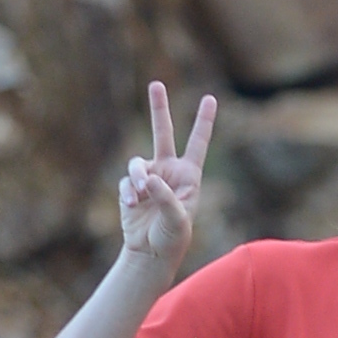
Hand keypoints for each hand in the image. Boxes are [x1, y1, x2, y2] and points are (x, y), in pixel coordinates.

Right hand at [118, 82, 215, 266]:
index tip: (210, 98)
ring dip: (137, 176)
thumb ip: (165, 196)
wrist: (151, 253)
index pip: (198, 143)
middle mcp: (169, 171)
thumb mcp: (177, 218)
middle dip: (159, 108)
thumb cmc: (173, 237)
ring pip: (137, 163)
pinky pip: (126, 182)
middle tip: (156, 84)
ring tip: (141, 192)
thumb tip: (148, 178)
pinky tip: (133, 204)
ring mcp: (149, 178)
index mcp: (189, 175)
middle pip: (163, 133)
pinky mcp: (130, 188)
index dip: (204, 121)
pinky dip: (128, 192)